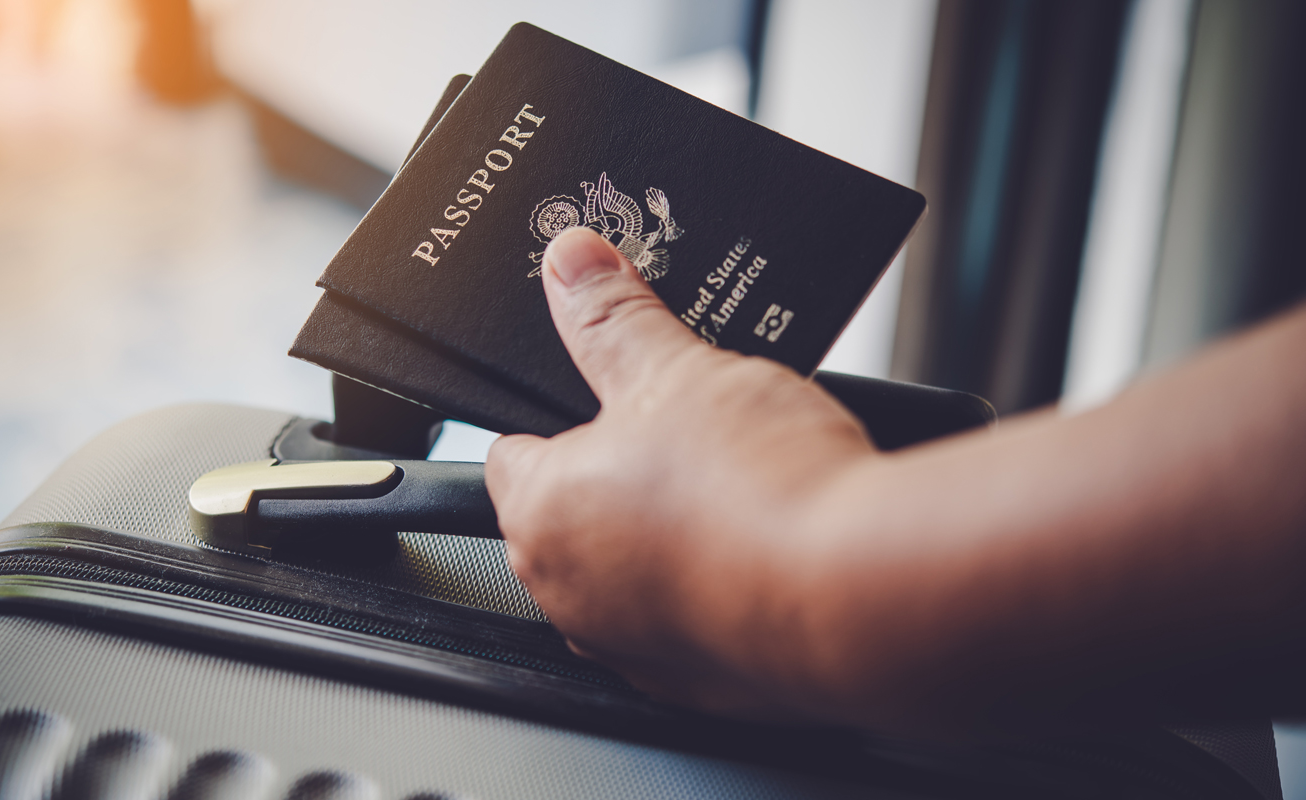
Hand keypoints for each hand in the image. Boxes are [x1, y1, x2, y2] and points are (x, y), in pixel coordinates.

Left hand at [485, 228, 878, 719]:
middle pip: (577, 511)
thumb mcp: (677, 369)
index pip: (513, 450)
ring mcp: (633, 647)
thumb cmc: (760, 489)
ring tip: (738, 485)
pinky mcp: (699, 684)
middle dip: (625, 471)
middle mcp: (569, 594)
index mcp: (540, 514)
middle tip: (689, 434)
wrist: (861, 593)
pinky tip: (765, 545)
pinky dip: (717, 586)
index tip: (604, 399)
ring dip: (671, 532)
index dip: (562, 413)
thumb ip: (612, 316)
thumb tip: (571, 264)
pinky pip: (692, 619)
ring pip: (634, 570)